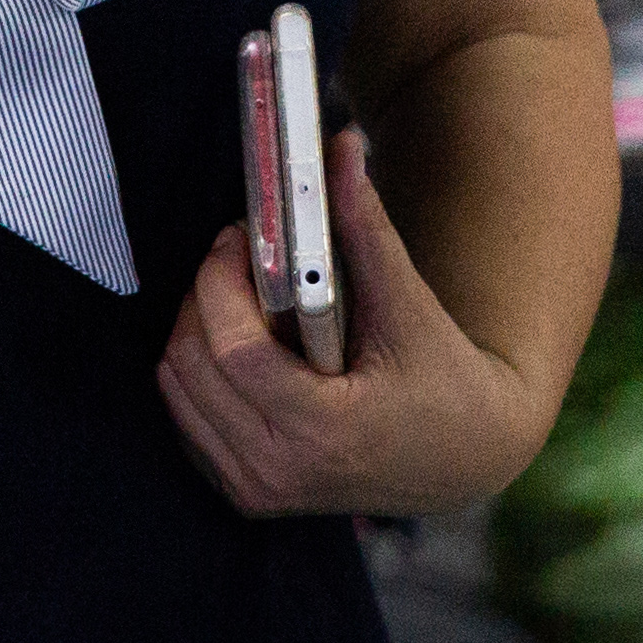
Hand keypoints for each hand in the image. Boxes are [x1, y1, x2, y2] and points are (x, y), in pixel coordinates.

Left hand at [155, 130, 550, 519]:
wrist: (465, 459)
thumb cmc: (445, 380)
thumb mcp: (410, 307)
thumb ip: (366, 230)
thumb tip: (341, 149)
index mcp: (325, 433)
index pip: (233, 352)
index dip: (220, 282)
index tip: (239, 237)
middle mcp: (280, 473)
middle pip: (192, 366)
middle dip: (205, 296)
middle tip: (243, 258)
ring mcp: (259, 491)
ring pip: (177, 389)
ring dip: (199, 329)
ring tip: (249, 301)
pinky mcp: (247, 494)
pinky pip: (187, 417)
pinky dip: (200, 370)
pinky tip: (245, 346)